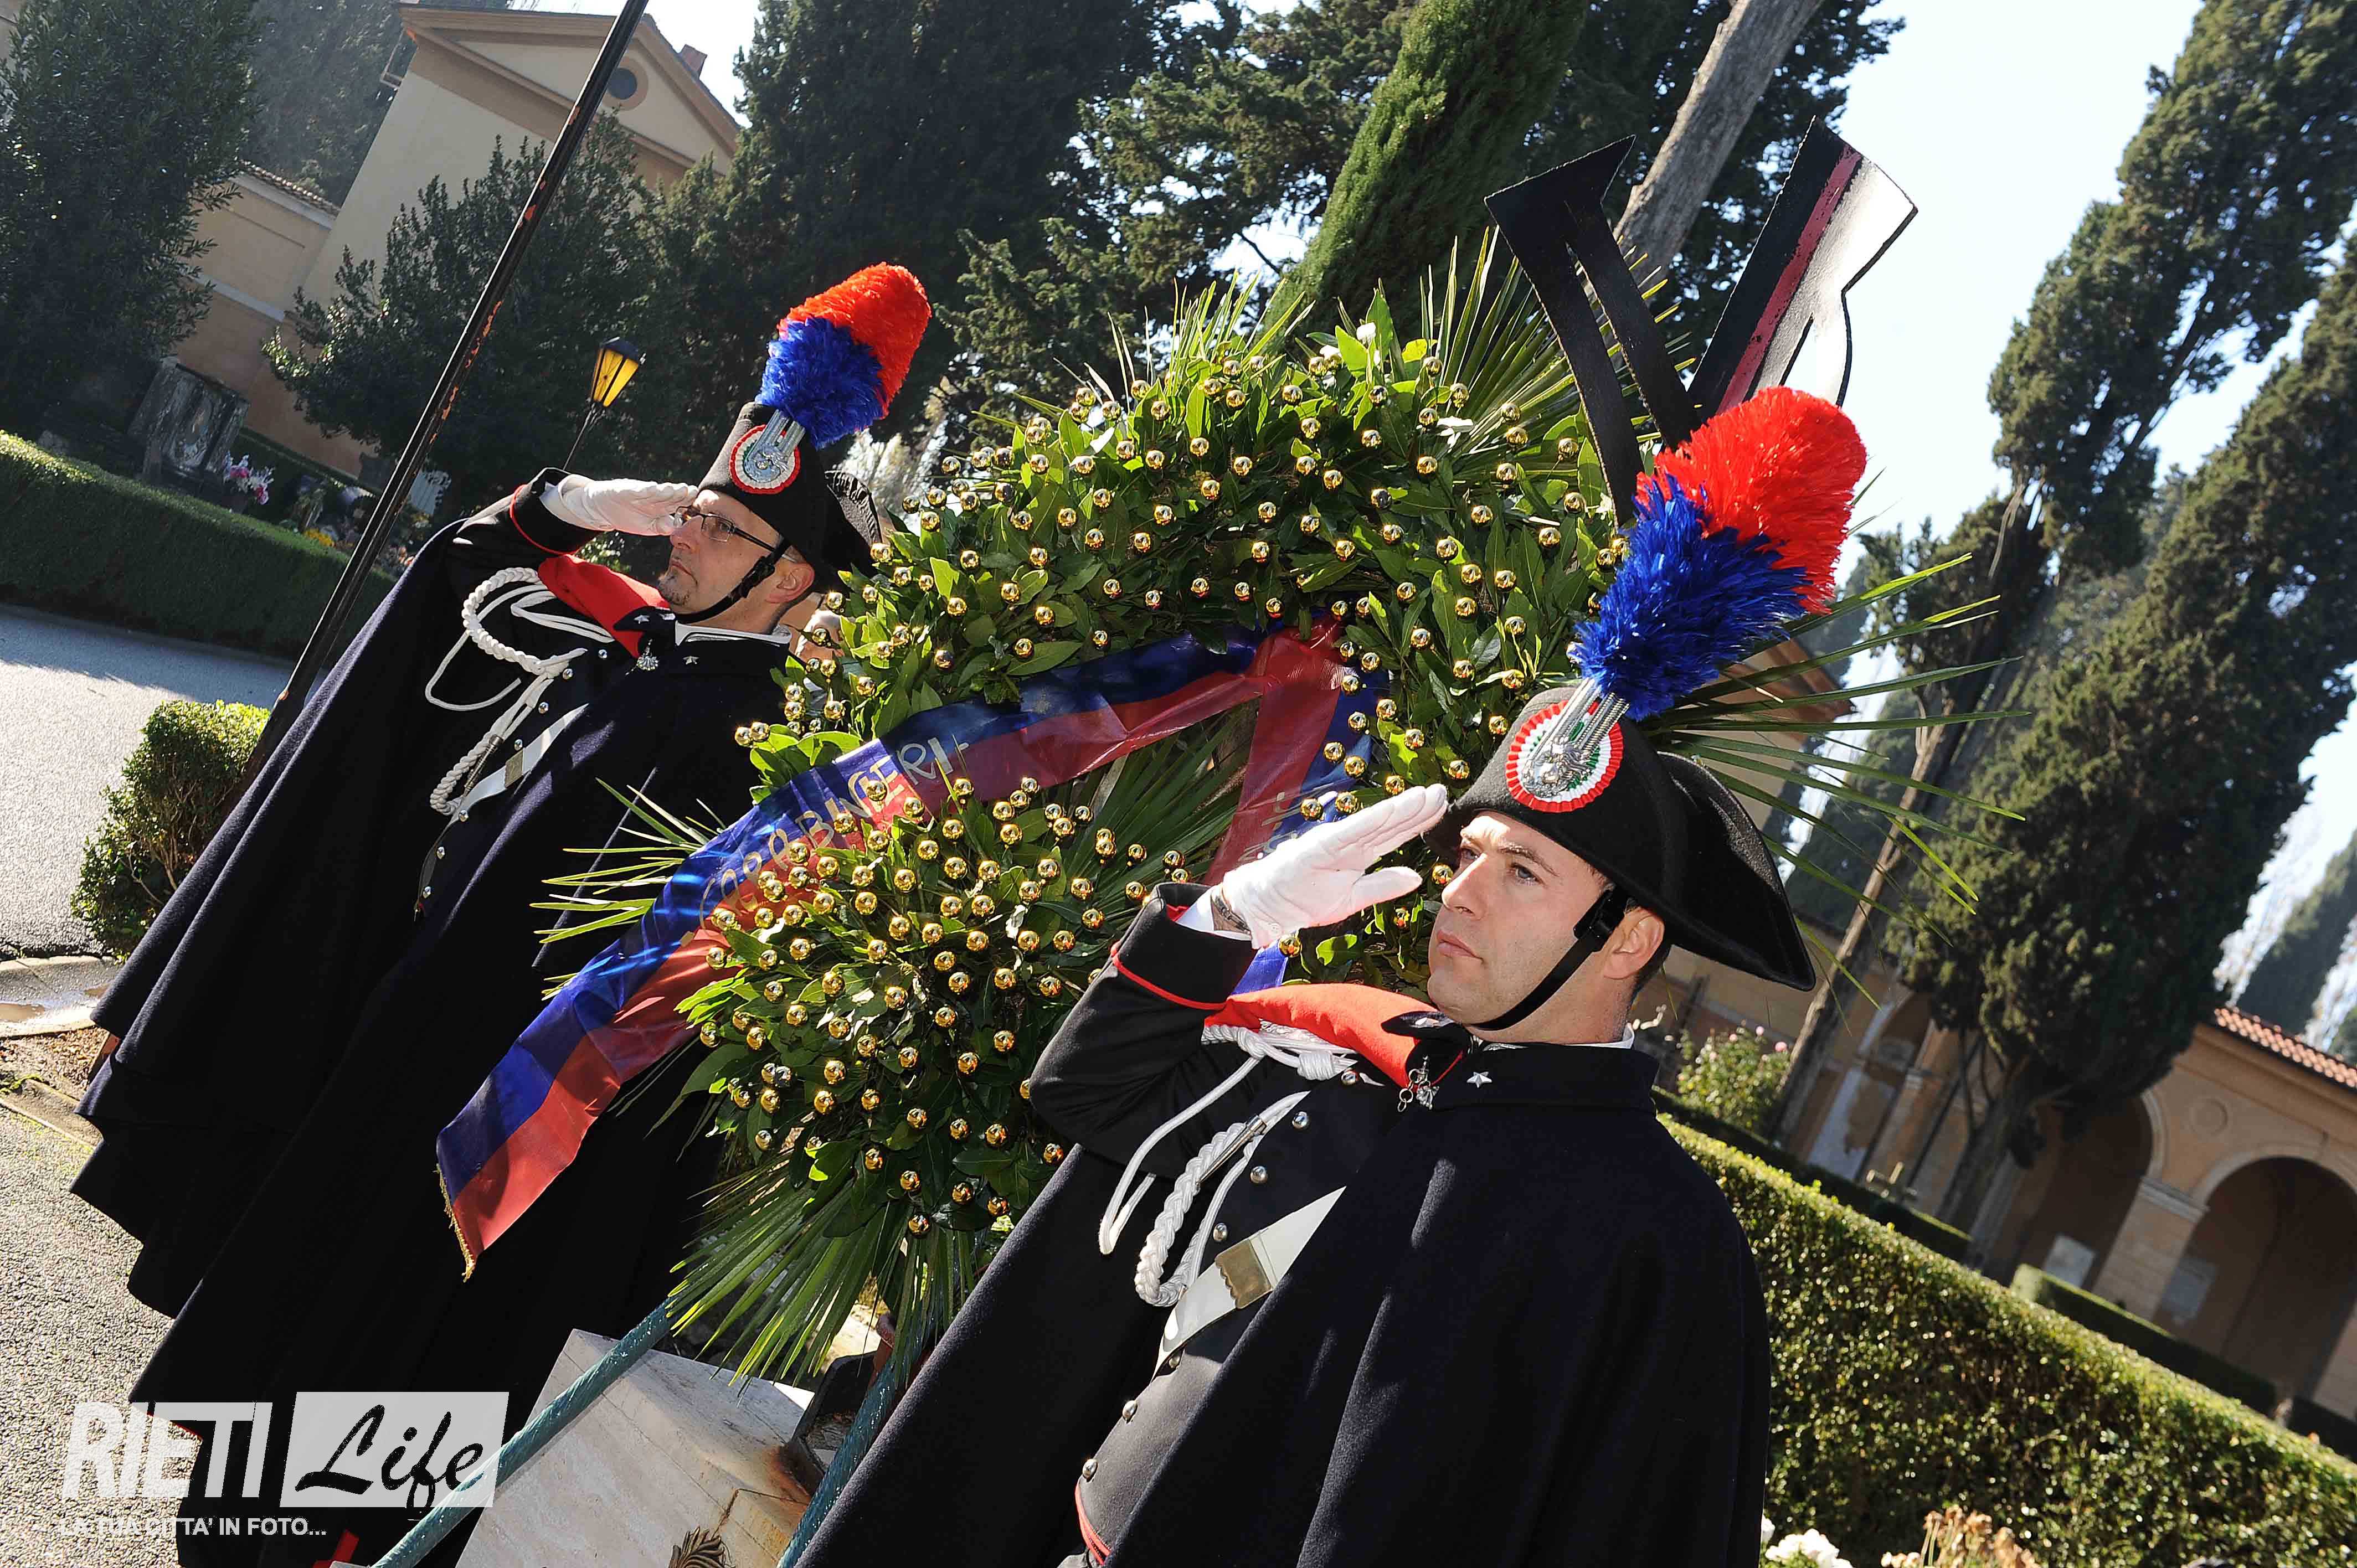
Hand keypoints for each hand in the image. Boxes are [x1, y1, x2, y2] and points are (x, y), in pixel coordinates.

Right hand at [540, 475, 697, 534]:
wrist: (603, 508)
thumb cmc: (628, 517)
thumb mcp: (648, 527)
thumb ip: (662, 527)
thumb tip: (678, 527)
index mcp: (660, 506)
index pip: (677, 504)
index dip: (687, 502)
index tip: (696, 504)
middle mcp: (653, 498)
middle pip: (670, 496)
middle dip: (681, 494)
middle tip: (691, 492)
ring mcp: (641, 493)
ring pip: (657, 491)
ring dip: (667, 490)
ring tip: (677, 489)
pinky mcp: (628, 489)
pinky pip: (638, 490)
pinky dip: (646, 490)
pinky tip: (654, 488)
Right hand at [1214, 783, 1449, 946]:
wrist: (1266, 905)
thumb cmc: (1305, 899)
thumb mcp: (1352, 899)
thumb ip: (1383, 887)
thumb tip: (1416, 878)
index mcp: (1357, 854)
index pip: (1394, 834)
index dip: (1418, 821)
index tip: (1442, 808)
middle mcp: (1349, 842)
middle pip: (1390, 824)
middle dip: (1417, 808)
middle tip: (1443, 792)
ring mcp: (1334, 842)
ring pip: (1374, 823)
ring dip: (1401, 809)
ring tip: (1426, 795)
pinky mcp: (1319, 847)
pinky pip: (1350, 832)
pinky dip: (1371, 820)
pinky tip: (1392, 810)